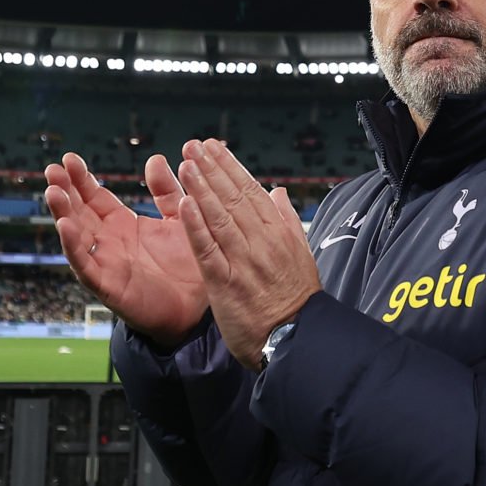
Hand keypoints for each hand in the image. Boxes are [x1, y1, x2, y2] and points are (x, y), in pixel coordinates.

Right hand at [44, 152, 207, 347]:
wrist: (197, 310)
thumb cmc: (188, 266)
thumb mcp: (179, 218)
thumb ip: (166, 191)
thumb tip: (155, 159)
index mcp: (122, 225)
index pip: (95, 197)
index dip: (81, 178)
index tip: (69, 158)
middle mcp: (108, 242)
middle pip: (79, 212)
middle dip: (65, 190)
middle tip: (53, 169)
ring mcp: (105, 264)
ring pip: (76, 236)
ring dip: (62, 214)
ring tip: (53, 191)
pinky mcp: (108, 286)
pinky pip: (85, 266)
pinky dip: (73, 247)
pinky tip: (65, 227)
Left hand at [177, 138, 320, 369]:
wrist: (297, 340)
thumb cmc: (297, 300)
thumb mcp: (300, 254)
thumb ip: (286, 220)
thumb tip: (277, 191)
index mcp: (278, 232)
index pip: (250, 191)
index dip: (230, 167)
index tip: (214, 147)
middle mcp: (261, 241)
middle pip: (233, 197)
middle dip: (212, 168)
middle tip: (194, 145)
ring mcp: (243, 261)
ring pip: (220, 217)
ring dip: (202, 187)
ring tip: (187, 163)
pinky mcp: (226, 283)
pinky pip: (208, 249)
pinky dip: (196, 225)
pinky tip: (184, 203)